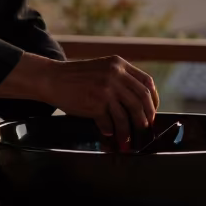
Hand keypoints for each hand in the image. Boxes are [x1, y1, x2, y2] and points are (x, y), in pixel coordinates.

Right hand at [0, 54, 159, 146]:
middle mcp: (115, 74)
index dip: (153, 100)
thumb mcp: (102, 69)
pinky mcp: (96, 103)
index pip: (147, 83)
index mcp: (119, 64)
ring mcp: (106, 89)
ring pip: (128, 114)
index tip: (152, 112)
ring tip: (128, 140)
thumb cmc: (76, 77)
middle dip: (146, 118)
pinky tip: (109, 135)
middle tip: (145, 130)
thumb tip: (138, 105)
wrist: (52, 78)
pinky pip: (110, 122)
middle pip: (142, 100)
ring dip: (129, 131)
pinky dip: (111, 132)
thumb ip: (120, 80)